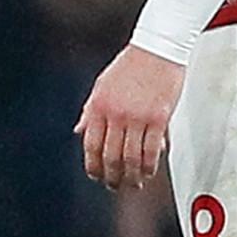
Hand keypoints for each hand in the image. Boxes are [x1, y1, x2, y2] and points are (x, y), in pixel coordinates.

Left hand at [75, 43, 186, 191]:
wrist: (156, 49)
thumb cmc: (130, 66)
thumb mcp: (102, 86)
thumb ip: (91, 111)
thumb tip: (79, 131)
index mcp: (98, 106)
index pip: (91, 144)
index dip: (93, 165)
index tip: (96, 176)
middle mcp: (115, 114)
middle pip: (110, 156)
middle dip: (112, 176)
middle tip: (115, 186)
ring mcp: (137, 117)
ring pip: (131, 157)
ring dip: (132, 176)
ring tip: (133, 184)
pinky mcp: (158, 118)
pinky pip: (151, 150)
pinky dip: (150, 165)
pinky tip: (149, 172)